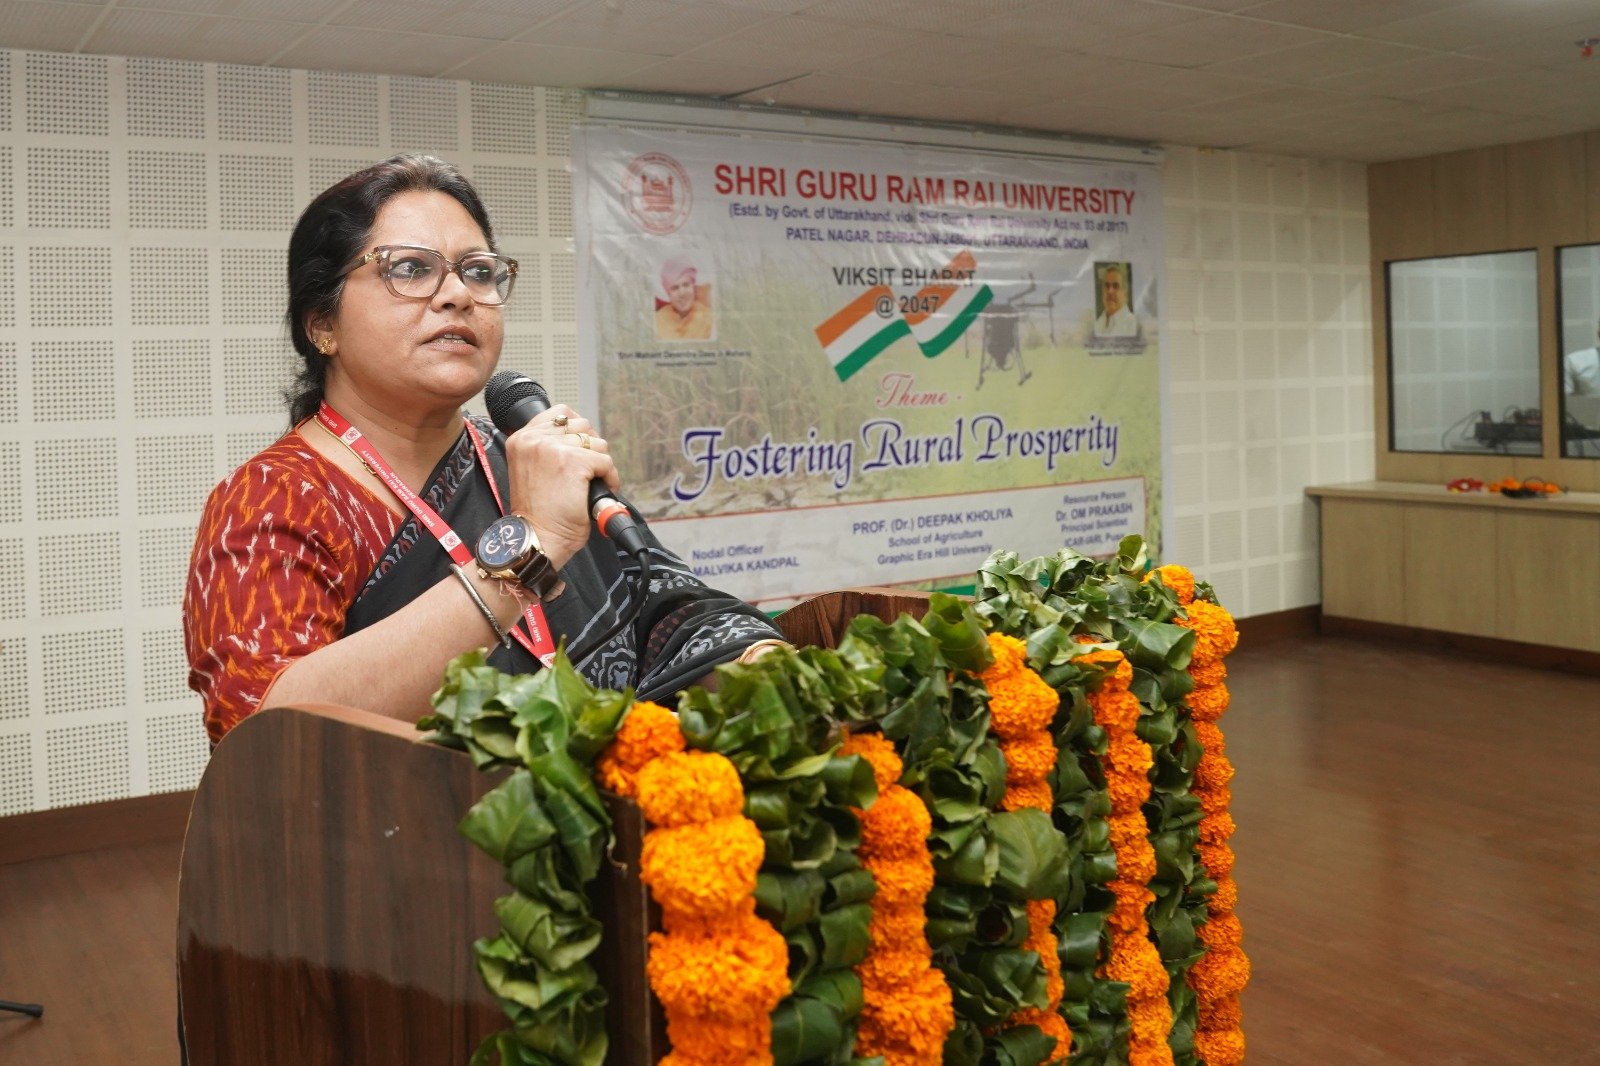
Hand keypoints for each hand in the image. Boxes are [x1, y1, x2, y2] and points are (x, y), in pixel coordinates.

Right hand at [501, 404, 619, 567]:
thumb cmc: (538, 513)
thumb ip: (548, 448)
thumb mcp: (532, 469)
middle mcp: (534, 439)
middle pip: (582, 425)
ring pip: (596, 442)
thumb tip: (581, 435)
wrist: (538, 538)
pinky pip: (606, 461)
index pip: (560, 413)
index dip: (577, 432)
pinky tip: (600, 491)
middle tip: (587, 473)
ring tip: (591, 484)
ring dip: (600, 464)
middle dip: (590, 449)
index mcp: (521, 438)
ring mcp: (554, 449)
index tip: (580, 451)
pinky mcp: (574, 462)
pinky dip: (610, 478)